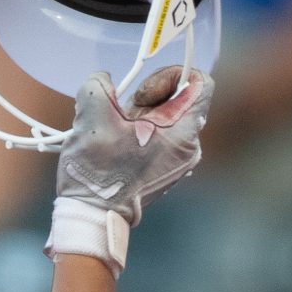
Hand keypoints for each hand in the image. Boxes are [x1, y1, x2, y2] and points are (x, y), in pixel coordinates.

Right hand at [46, 66, 213, 273]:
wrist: (92, 216)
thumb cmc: (97, 172)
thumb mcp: (92, 115)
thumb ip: (99, 84)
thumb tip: (104, 81)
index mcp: (183, 134)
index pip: (199, 82)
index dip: (169, 75)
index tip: (142, 93)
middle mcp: (188, 148)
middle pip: (178, 100)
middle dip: (146, 98)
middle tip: (122, 114)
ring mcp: (177, 162)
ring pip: (164, 118)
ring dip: (136, 116)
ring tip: (114, 132)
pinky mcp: (163, 170)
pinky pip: (156, 137)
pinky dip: (136, 133)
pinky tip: (115, 146)